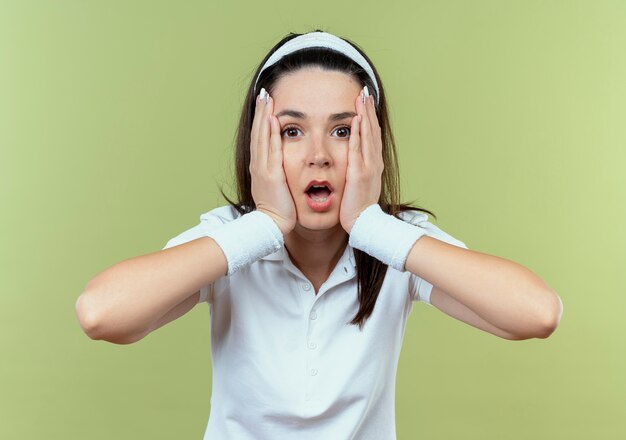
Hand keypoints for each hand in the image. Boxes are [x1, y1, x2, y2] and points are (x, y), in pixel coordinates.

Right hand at [249, 90, 296, 235]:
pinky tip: (272, 120)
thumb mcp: (274, 186)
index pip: (260, 137)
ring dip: (264, 116)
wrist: (270, 225)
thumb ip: (276, 173)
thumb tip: (279, 165)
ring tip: (266, 99)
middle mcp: (258, 164)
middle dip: (261, 111)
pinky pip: (271, 150)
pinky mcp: (271, 174)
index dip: (261, 119)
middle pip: (258, 132)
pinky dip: (271, 134)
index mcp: (260, 166)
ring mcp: (263, 168)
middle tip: (263, 92)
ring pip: (262, 137)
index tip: (265, 103)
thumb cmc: (276, 209)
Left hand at [339, 89, 383, 233]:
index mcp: (373, 164)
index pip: (372, 135)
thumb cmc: (358, 206)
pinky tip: (356, 120)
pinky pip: (358, 149)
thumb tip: (355, 160)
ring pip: (368, 135)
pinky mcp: (359, 174)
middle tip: (365, 91)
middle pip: (372, 130)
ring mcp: (368, 167)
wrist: (363, 223)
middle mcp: (374, 162)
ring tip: (361, 98)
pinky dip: (358, 133)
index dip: (370, 117)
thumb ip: (358, 168)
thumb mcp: (360, 183)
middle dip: (368, 110)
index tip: (366, 101)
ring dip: (365, 115)